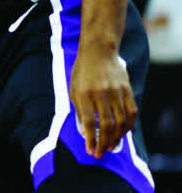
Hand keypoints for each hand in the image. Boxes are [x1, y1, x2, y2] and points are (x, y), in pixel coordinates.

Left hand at [69, 43, 137, 157]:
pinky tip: (123, 132)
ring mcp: (116, 92)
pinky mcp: (127, 90)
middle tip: (101, 152)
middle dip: (104, 142)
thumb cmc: (82, 72)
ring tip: (111, 146)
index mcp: (84, 94)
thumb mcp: (73, 89)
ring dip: (117, 137)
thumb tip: (84, 132)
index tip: (90, 151)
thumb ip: (79, 111)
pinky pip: (132, 113)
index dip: (91, 139)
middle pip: (107, 125)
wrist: (98, 52)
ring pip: (121, 121)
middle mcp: (101, 94)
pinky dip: (128, 125)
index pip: (90, 122)